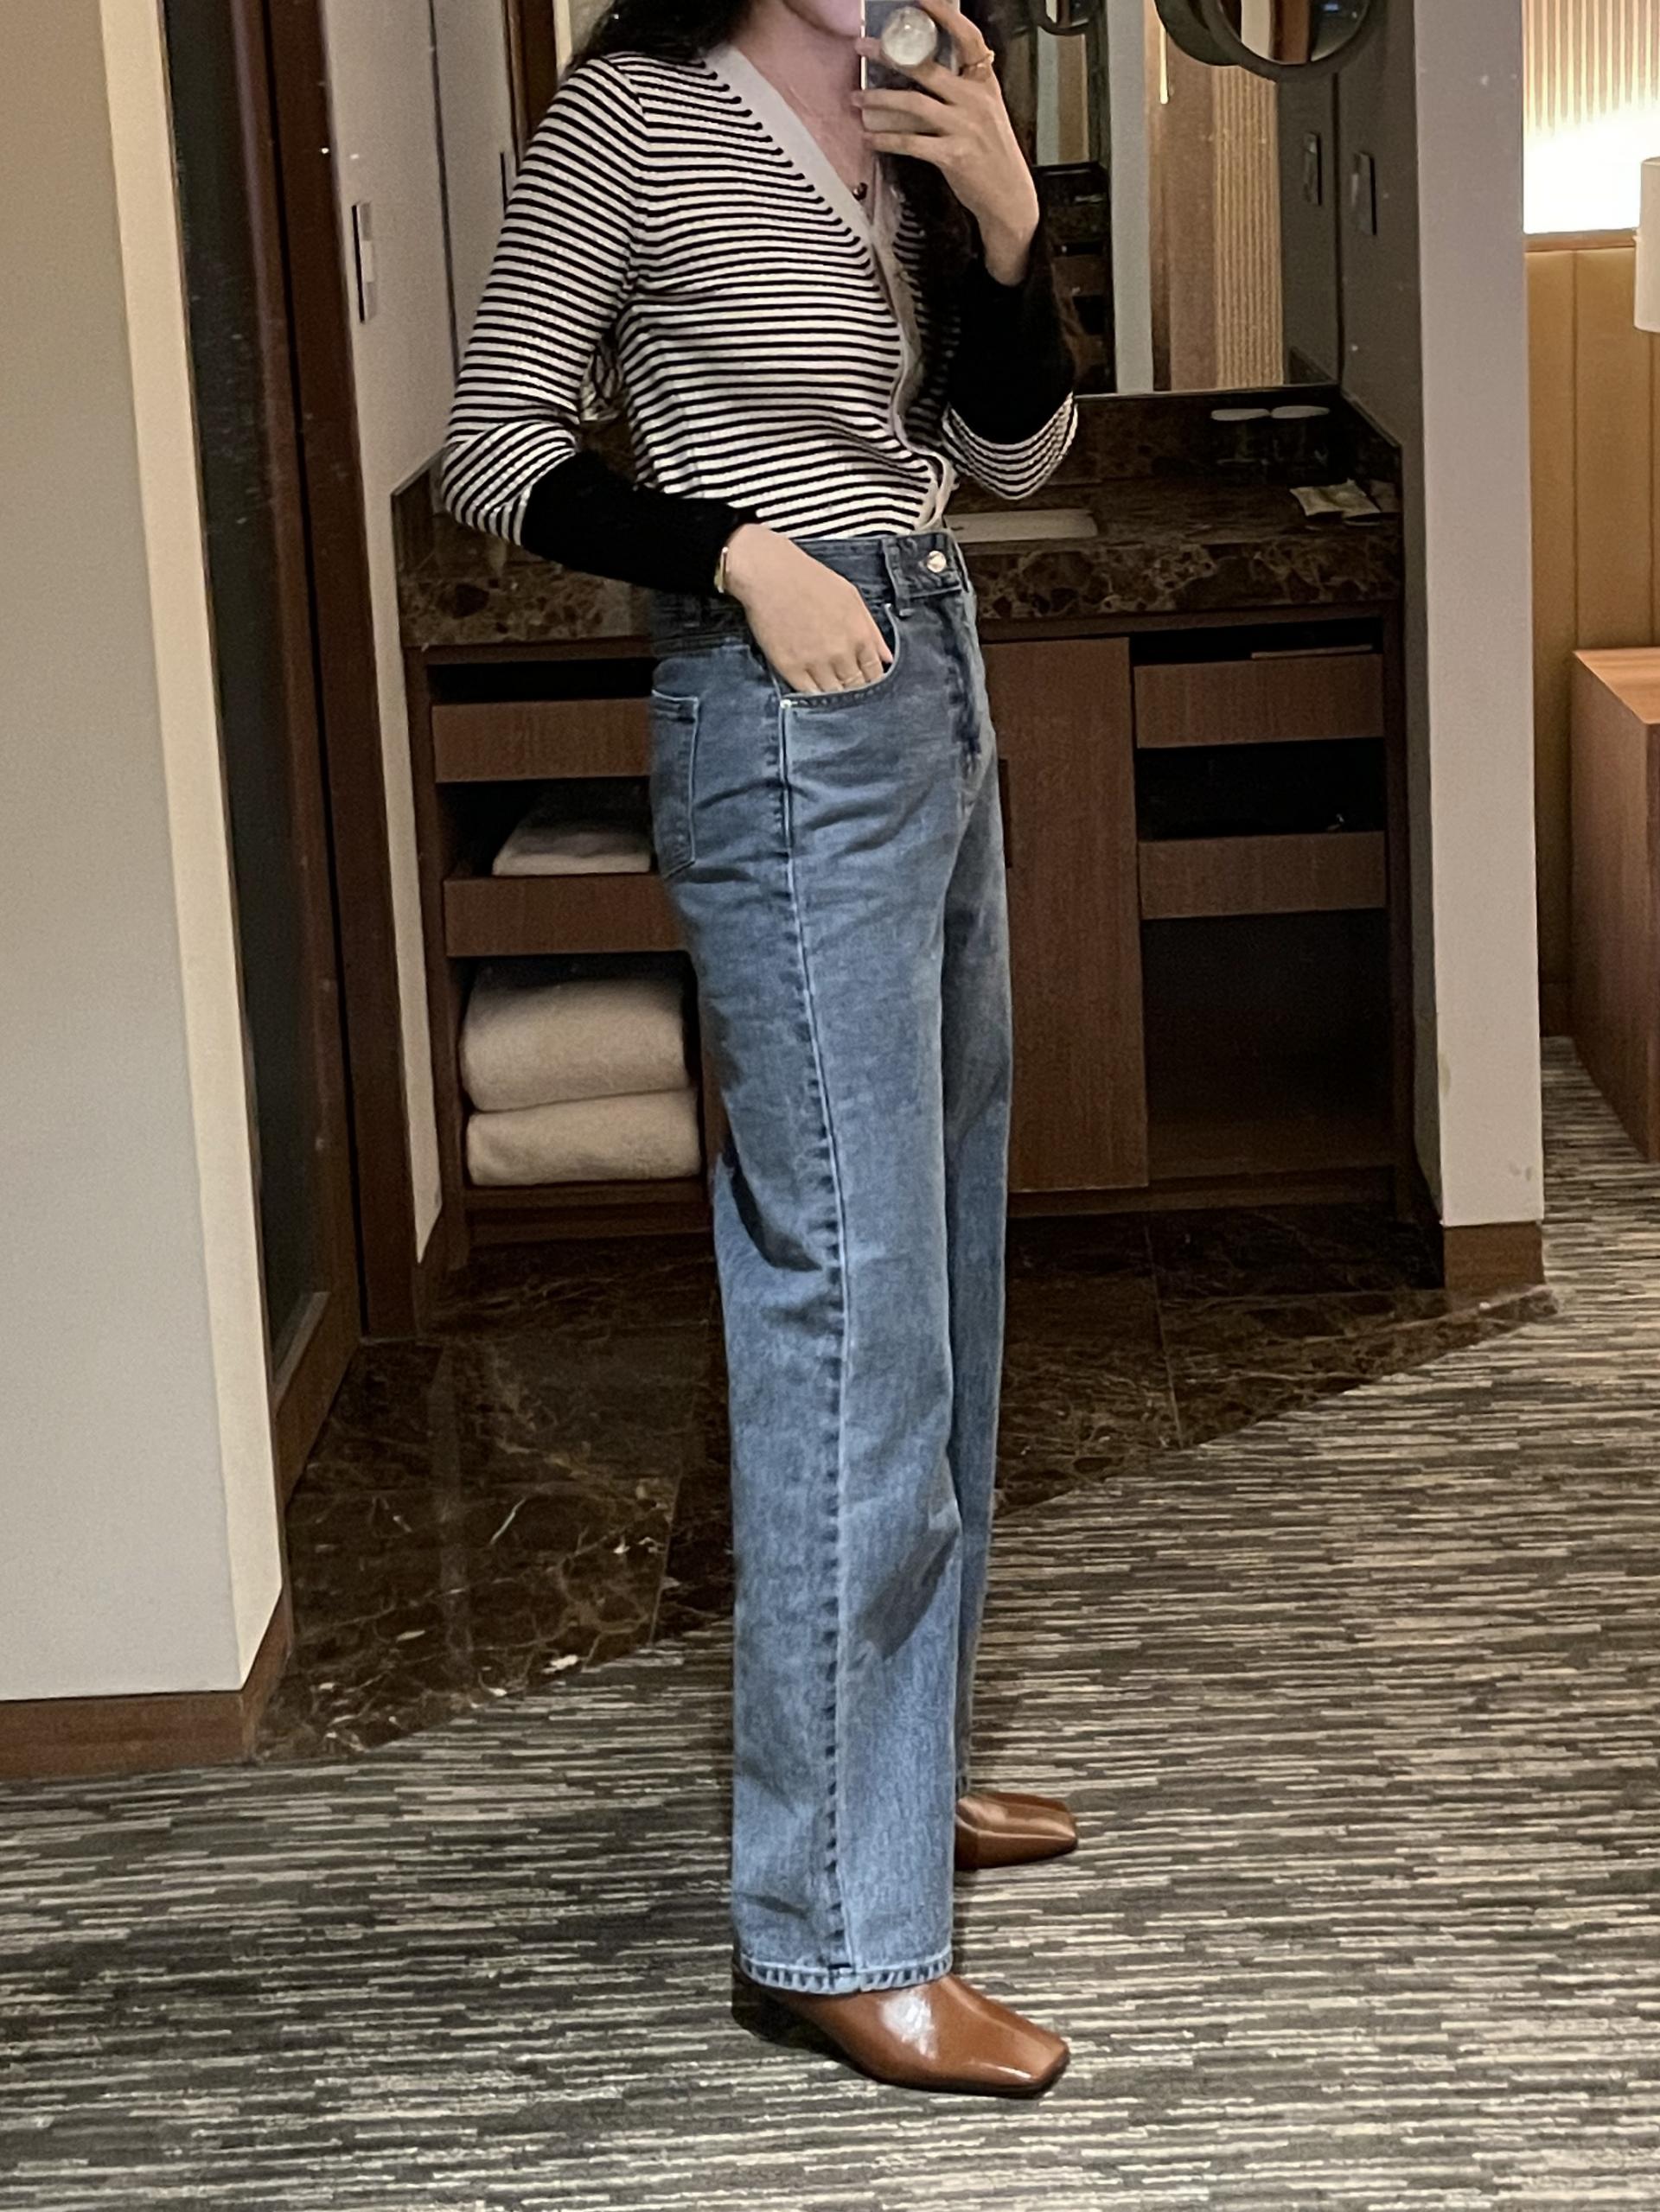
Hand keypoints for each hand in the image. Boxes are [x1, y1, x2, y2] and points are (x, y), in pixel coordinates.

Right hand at [721, 525, 893, 693]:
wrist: (771, 575)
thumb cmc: (811, 580)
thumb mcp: (851, 598)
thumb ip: (871, 630)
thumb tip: (887, 657)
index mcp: (859, 635)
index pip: (875, 672)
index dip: (873, 680)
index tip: (868, 680)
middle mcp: (841, 653)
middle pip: (856, 687)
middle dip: (856, 689)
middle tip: (850, 687)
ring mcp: (815, 663)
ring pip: (834, 694)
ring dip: (835, 694)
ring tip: (832, 688)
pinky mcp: (790, 669)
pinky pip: (808, 693)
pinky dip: (814, 695)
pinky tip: (815, 689)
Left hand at [853, 0, 1039, 283]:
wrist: (1009, 197)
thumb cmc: (991, 156)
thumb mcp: (984, 113)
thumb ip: (959, 91)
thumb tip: (920, 74)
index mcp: (984, 84)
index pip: (966, 38)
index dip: (943, 15)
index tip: (919, 1)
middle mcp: (975, 100)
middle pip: (927, 68)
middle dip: (890, 55)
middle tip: (863, 47)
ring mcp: (965, 128)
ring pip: (914, 104)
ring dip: (880, 99)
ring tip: (857, 97)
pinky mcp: (954, 156)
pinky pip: (911, 143)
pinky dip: (887, 139)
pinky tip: (870, 138)